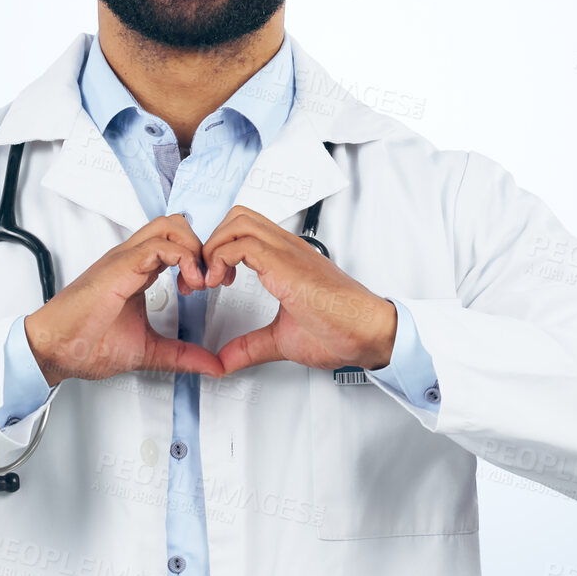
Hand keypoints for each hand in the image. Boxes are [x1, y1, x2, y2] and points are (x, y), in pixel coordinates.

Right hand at [23, 215, 224, 385]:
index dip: (198, 259)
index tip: (206, 287)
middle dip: (201, 246)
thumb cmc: (86, 345)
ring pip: (170, 225)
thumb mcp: (148, 350)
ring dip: (194, 248)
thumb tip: (212, 365)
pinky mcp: (120, 267)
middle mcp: (131, 259)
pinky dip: (184, 258)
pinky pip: (159, 245)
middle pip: (176, 224)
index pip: (175, 243)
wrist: (53, 350)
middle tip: (208, 279)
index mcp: (137, 271)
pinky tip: (189, 284)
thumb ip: (181, 355)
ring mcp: (125, 259)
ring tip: (199, 281)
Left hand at [200, 205, 397, 376]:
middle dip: (211, 242)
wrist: (370, 333)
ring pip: (238, 222)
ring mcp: (287, 253)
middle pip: (237, 217)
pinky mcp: (287, 265)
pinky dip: (221, 259)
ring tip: (211, 280)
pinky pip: (243, 244)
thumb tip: (225, 359)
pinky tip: (222, 283)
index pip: (244, 230)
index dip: (219, 249)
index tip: (212, 281)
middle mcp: (286, 249)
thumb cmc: (341, 331)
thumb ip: (250, 346)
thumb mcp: (282, 339)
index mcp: (286, 259)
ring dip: (214, 248)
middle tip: (205, 277)